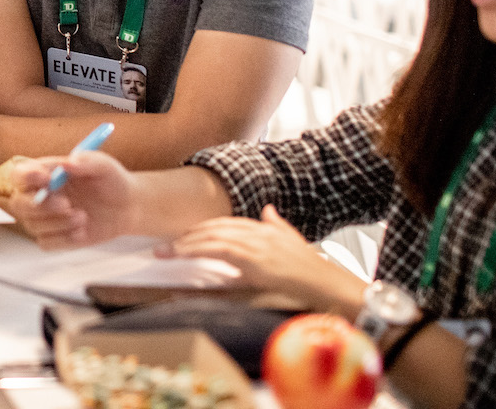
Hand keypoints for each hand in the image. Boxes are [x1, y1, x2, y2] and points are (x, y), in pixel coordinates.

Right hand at [9, 151, 139, 249]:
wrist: (127, 207)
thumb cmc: (111, 180)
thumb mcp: (104, 165)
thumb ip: (86, 161)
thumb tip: (68, 164)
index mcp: (44, 173)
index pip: (19, 174)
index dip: (26, 177)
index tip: (46, 179)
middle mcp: (39, 195)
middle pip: (18, 204)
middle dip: (40, 206)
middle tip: (67, 205)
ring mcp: (45, 218)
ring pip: (32, 225)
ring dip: (58, 223)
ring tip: (83, 217)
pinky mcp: (55, 237)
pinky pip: (46, 243)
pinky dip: (63, 239)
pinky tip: (82, 232)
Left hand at [159, 204, 364, 313]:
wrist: (330, 287)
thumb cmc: (313, 272)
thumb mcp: (293, 242)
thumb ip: (278, 225)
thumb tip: (267, 209)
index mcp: (265, 228)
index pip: (226, 222)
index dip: (203, 228)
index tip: (185, 235)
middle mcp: (259, 232)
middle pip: (214, 227)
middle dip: (188, 235)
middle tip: (165, 244)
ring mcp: (256, 244)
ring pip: (212, 236)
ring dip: (185, 243)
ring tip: (165, 250)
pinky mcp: (254, 259)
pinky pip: (217, 250)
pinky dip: (195, 250)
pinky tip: (180, 254)